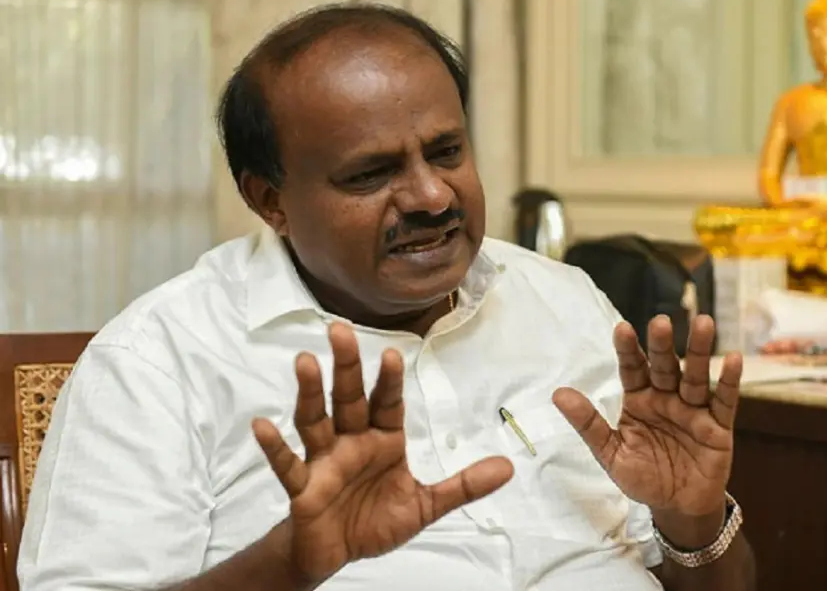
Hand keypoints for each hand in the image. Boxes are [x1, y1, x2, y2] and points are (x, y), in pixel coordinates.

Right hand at [252, 323, 513, 582]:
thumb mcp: (425, 505)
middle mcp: (351, 442)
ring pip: (315, 420)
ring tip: (304, 361)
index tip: (394, 352)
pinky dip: (274, 446)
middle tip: (339, 330)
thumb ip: (463, 485)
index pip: (387, 403)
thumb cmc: (376, 520)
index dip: (389, 380)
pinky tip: (261, 425)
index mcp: (382, 440)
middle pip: (348, 398)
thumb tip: (508, 467)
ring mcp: (324, 461)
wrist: (337, 553)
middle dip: (346, 366)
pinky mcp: (302, 487)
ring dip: (310, 392)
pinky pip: (287, 465)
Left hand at [553, 315, 740, 518]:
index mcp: (639, 400)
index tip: (621, 329)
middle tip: (661, 321)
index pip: (632, 369)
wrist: (676, 509)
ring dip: (700, 351)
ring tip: (704, 323)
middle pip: (665, 366)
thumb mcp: (611, 454)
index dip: (628, 350)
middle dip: (662, 345)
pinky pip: (724, 401)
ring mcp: (694, 410)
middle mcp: (667, 398)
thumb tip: (558, 394)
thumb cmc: (643, 477)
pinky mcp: (718, 426)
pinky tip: (732, 359)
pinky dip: (729, 381)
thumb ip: (589, 424)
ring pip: (696, 376)